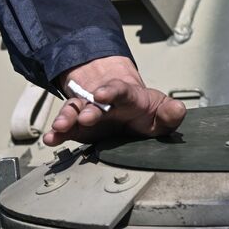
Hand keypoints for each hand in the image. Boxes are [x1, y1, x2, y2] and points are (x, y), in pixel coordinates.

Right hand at [46, 55, 186, 146]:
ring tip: (60, 127)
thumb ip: (171, 113)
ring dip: (67, 118)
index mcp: (128, 97)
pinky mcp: (79, 128)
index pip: (121, 91)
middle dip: (89, 109)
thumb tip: (178, 110)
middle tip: (85, 117)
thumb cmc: (144, 110)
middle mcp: (106, 103)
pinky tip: (50, 138)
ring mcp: (89, 113)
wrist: (127, 107)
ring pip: (75, 111)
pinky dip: (57, 133)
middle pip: (95, 102)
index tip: (102, 94)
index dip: (112, 91)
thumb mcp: (162, 110)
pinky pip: (66, 128)